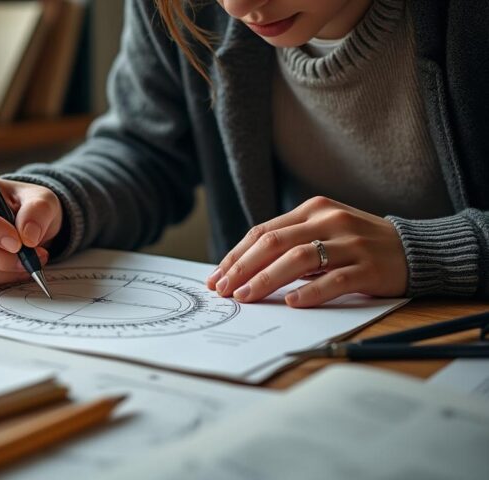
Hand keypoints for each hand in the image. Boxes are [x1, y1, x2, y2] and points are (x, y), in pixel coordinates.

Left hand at [206, 196, 407, 306]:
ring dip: (267, 279)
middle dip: (243, 268)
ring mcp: (350, 243)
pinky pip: (334, 280)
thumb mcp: (323, 233)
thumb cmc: (358, 244)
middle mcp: (329, 221)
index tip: (216, 277)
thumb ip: (289, 244)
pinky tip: (292, 303)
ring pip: (299, 259)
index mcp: (313, 209)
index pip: (263, 232)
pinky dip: (310, 292)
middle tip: (223, 290)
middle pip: (275, 243)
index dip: (236, 256)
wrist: (415, 249)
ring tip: (246, 296)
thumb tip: (243, 271)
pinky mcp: (369, 267)